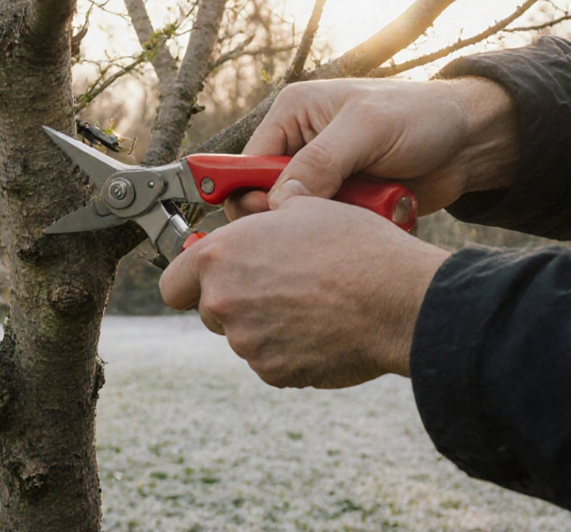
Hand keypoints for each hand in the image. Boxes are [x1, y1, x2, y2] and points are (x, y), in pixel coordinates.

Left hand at [159, 195, 450, 387]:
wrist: (397, 300)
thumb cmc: (356, 248)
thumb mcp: (311, 208)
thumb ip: (278, 208)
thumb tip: (280, 197)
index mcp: (221, 256)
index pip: (173, 282)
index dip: (190, 281)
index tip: (211, 278)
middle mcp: (225, 300)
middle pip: (210, 309)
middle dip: (236, 300)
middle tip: (277, 285)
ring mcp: (248, 342)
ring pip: (244, 336)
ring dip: (266, 325)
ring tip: (311, 304)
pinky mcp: (274, 372)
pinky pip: (272, 361)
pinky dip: (290, 350)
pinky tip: (322, 329)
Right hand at [226, 76, 519, 217]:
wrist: (470, 142)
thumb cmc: (420, 117)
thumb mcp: (367, 128)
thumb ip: (321, 161)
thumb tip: (277, 201)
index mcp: (292, 115)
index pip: (245, 163)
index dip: (248, 194)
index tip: (268, 217)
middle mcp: (299, 146)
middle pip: (262, 198)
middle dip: (287, 215)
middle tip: (317, 221)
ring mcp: (322, 178)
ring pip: (295, 220)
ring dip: (323, 223)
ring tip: (360, 212)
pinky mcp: (344, 203)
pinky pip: (326, 230)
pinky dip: (344, 231)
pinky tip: (371, 222)